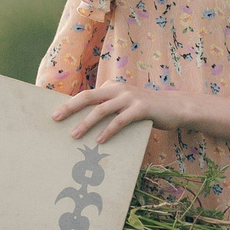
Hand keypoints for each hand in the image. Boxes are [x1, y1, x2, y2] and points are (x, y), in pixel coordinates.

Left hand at [49, 82, 229, 143]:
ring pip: (102, 110)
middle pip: (88, 97)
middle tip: (55, 119)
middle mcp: (119, 90)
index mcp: (113, 88)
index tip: (53, 112)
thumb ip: (110, 106)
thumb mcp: (127, 103)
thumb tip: (89, 119)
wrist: (176, 107)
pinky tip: (100, 141)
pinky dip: (108, 131)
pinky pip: (120, 121)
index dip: (69, 102)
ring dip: (86, 123)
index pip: (86, 94)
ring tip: (74, 135)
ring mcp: (130, 98)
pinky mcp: (141, 109)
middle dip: (70, 108)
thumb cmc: (148, 109)